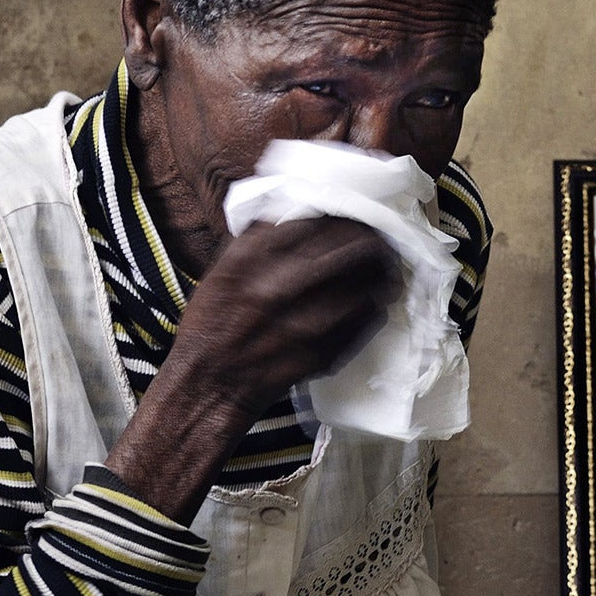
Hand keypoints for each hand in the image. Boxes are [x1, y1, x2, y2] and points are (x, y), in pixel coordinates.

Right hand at [163, 215, 398, 420]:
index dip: (345, 216)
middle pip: (354, 247)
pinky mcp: (325, 349)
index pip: (320, 220)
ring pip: (370, 281)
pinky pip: (368, 317)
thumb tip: (296, 212)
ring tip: (384, 268)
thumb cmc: (213, 324)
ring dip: (382, 271)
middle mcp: (283, 284)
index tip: (353, 218)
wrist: (211, 383)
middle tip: (378, 241)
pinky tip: (370, 301)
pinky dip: (374, 304)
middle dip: (373, 240)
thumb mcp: (223, 269)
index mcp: (255, 258)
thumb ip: (257, 238)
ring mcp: (307, 320)